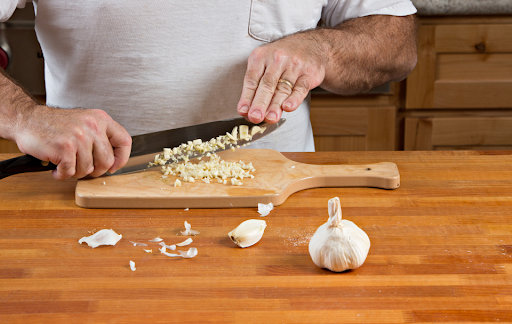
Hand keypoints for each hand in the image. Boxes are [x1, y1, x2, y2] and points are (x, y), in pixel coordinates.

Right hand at [14, 105, 131, 179]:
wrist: (27, 119)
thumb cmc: (55, 125)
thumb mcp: (84, 122)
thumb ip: (100, 138)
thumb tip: (114, 163)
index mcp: (100, 118)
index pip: (124, 140)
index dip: (122, 158)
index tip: (114, 166)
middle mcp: (92, 126)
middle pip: (107, 161)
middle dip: (94, 170)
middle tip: (82, 168)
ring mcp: (79, 136)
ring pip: (88, 169)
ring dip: (75, 173)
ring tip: (66, 165)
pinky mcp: (65, 147)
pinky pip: (70, 172)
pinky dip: (62, 175)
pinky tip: (56, 169)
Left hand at [237, 32, 327, 123]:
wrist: (312, 45)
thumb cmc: (283, 58)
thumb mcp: (264, 63)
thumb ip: (256, 85)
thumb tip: (246, 110)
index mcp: (261, 57)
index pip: (251, 79)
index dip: (247, 97)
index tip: (243, 111)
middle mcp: (277, 59)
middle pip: (267, 85)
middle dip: (260, 103)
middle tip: (255, 116)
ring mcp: (294, 66)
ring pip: (283, 88)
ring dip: (276, 105)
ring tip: (270, 118)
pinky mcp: (309, 73)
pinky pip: (300, 88)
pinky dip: (294, 99)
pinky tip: (288, 107)